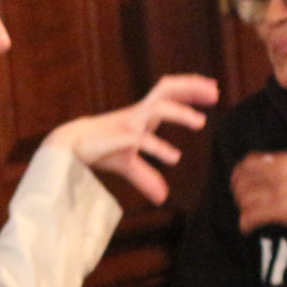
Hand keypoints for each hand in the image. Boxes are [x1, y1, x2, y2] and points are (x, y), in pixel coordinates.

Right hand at [43, 74, 213, 203]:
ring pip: (159, 108)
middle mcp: (139, 114)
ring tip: (201, 122)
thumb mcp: (128, 165)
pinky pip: (142, 138)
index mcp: (143, 114)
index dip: (192, 89)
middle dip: (191, 88)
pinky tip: (174, 158)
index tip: (213, 90)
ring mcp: (129, 123)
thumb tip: (163, 198)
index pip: (170, 93)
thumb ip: (147, 178)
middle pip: (167, 89)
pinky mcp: (120, 137)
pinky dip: (159, 147)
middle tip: (215, 93)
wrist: (71, 147)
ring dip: (181, 113)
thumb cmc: (102, 150)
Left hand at [231, 150, 286, 238]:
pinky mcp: (284, 209)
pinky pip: (251, 216)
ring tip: (248, 218)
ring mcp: (282, 189)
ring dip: (243, 210)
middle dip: (238, 194)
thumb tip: (263, 176)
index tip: (239, 185)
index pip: (249, 162)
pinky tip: (248, 229)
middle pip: (242, 180)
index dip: (239, 175)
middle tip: (243, 204)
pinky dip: (245, 224)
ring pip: (244, 199)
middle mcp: (283, 171)